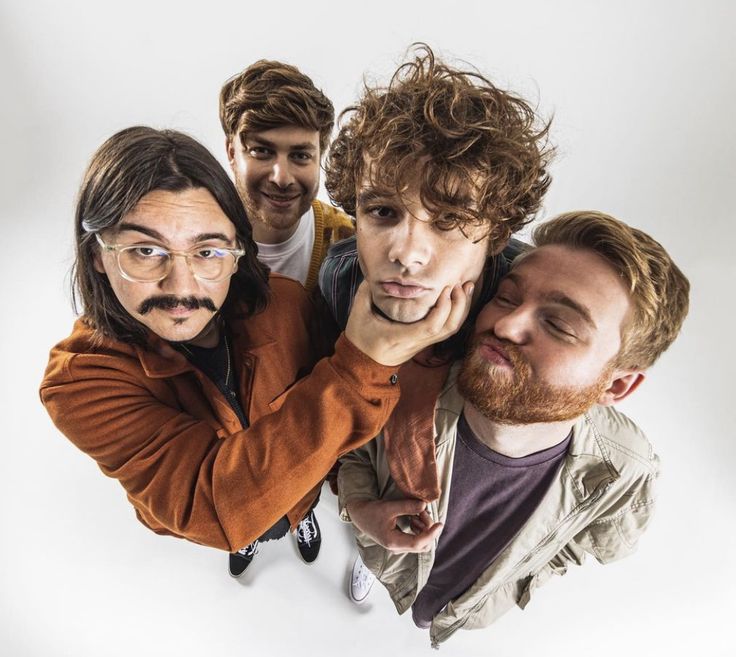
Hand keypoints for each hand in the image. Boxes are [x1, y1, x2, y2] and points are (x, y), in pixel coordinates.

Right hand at [344, 281, 473, 365]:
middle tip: (462, 282)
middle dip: (460, 304)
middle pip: (449, 328)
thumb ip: (366, 292)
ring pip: (451, 329)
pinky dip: (455, 313)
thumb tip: (374, 273)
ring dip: (461, 308)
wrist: (364, 365)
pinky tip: (456, 298)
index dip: (443, 307)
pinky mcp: (425, 341)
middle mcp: (418, 342)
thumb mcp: (359, 315)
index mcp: (402, 336)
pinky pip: (446, 329)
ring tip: (465, 287)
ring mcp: (423, 343)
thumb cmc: (361, 340)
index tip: (446, 287)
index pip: (432, 326)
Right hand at [347, 498, 442, 552]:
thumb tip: (425, 505)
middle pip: (422, 545)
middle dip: (428, 529)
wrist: (361, 516)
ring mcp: (399, 547)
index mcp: (393, 541)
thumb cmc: (373, 512)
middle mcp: (397, 548)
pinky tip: (414, 518)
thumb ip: (407, 506)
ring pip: (420, 544)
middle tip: (423, 512)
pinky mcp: (400, 542)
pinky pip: (416, 540)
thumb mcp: (389, 507)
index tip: (439, 524)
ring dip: (424, 529)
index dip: (431, 534)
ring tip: (418, 513)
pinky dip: (420, 529)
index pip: (417, 543)